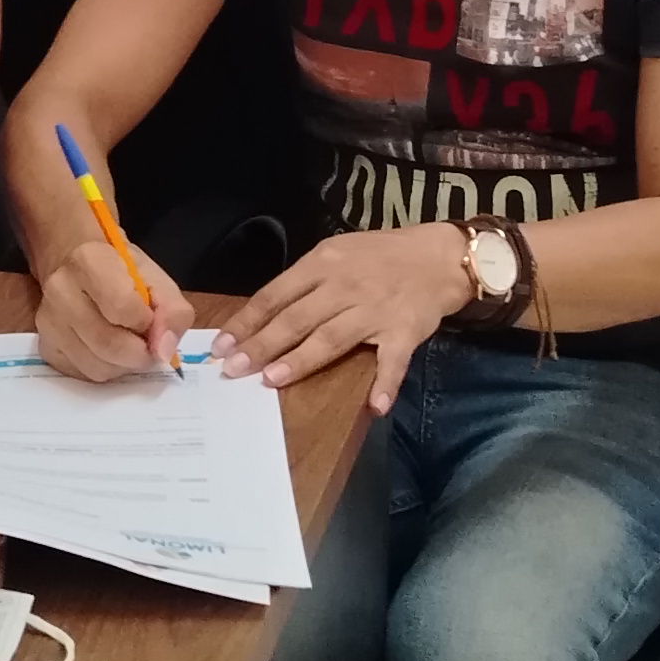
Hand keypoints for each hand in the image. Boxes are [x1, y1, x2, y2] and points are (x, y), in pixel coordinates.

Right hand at [34, 233, 187, 383]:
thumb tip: (164, 351)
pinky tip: (109, 352)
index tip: (150, 319)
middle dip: (140, 354)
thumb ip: (173, 313)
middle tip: (148, 346)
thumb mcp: (158, 280)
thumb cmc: (123, 273)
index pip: (122, 307)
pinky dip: (106, 369)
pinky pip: (84, 374)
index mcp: (90, 260)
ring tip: (129, 345)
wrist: (81, 269)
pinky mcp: (46, 347)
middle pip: (108, 344)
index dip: (146, 322)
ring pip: (97, 367)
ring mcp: (48, 321)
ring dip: (123, 365)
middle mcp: (60, 289)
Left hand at [218, 224, 469, 411]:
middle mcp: (344, 286)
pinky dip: (384, 384)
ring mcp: (374, 310)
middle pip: (296, 319)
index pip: (275, 295)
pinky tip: (373, 406)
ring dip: (301, 360)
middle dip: (261, 345)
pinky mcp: (404, 331)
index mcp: (323, 264)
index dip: (247, 321)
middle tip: (233, 368)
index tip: (221, 345)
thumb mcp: (336, 254)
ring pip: (331, 338)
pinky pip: (393, 361)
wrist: (438, 257)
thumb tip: (262, 314)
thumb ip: (304, 282)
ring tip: (272, 380)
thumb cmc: (380, 256)